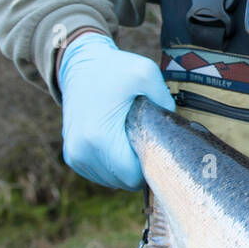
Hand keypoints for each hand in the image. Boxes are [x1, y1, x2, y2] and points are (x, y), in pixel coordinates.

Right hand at [58, 32, 175, 187]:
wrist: (78, 66)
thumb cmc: (114, 70)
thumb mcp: (146, 73)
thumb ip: (165, 102)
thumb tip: (175, 129)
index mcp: (99, 138)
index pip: (135, 177)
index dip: (151, 164)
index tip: (154, 142)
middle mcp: (82, 153)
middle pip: (125, 182)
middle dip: (140, 165)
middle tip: (144, 137)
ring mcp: (75, 157)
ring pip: (113, 180)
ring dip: (126, 166)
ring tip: (128, 136)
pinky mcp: (73, 157)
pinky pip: (101, 174)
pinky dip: (113, 164)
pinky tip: (117, 141)